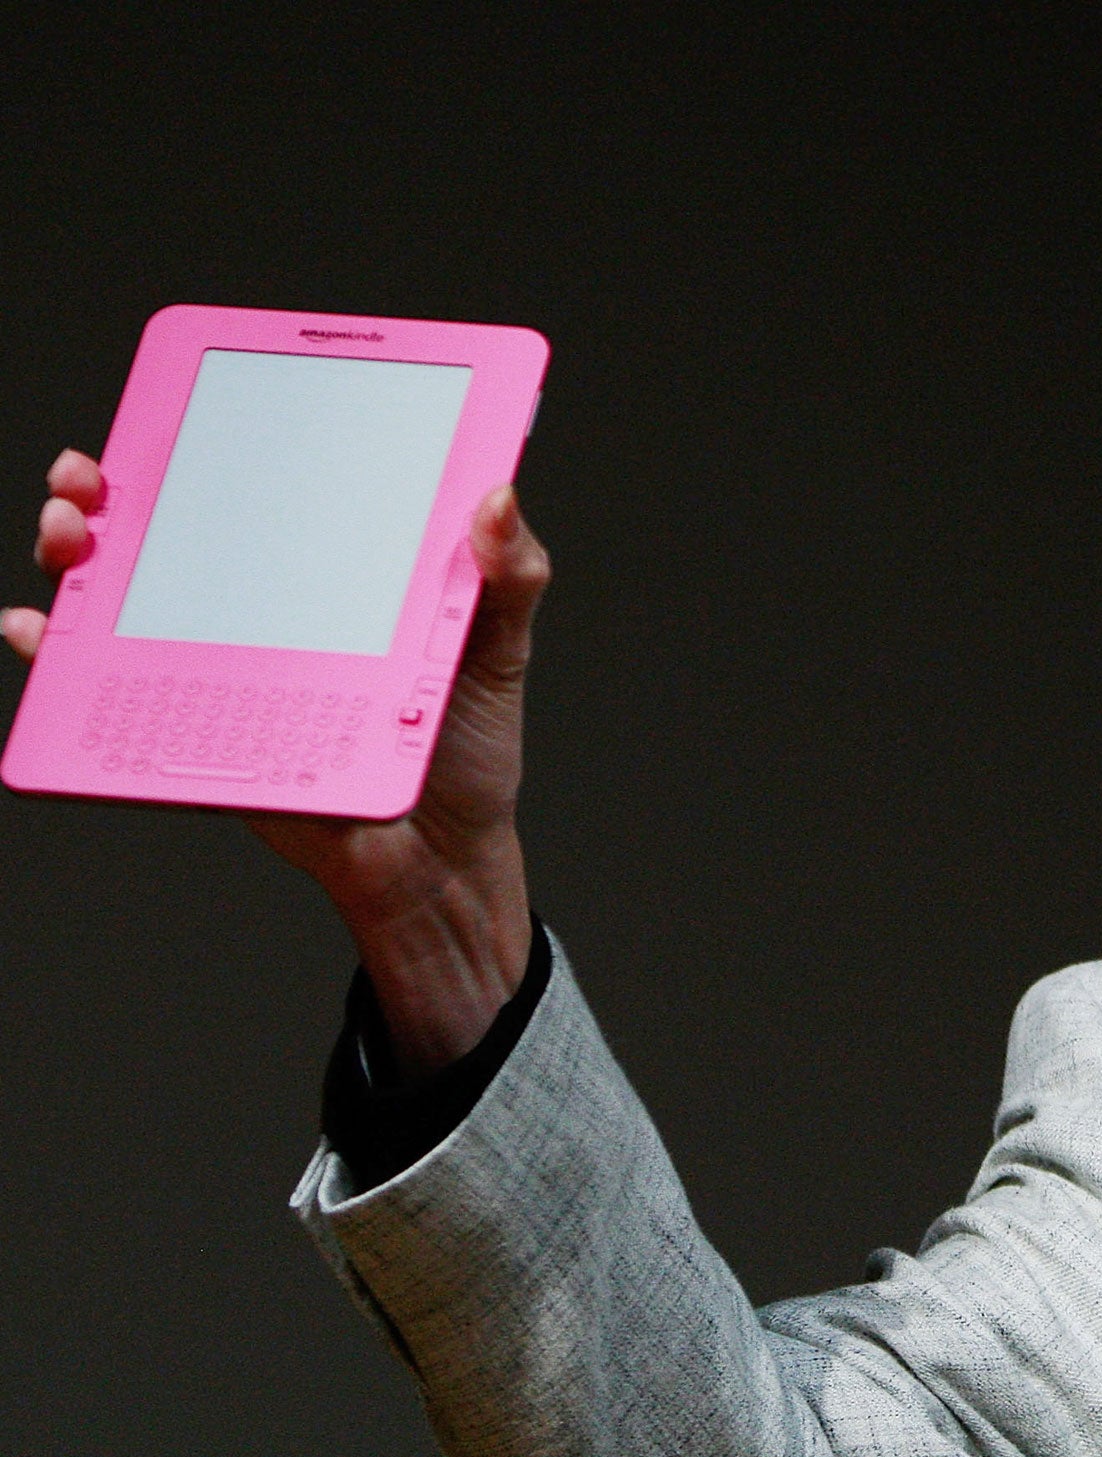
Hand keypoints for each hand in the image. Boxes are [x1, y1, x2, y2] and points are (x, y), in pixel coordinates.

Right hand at [5, 449, 551, 1078]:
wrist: (442, 859)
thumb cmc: (466, 747)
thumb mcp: (499, 649)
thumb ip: (509, 575)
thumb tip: (498, 494)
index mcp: (333, 572)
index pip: (262, 489)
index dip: (210, 440)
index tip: (182, 405)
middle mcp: (267, 608)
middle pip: (170, 531)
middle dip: (110, 489)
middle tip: (95, 477)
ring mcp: (226, 667)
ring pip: (125, 597)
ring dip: (75, 554)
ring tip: (73, 536)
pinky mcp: (203, 731)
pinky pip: (109, 689)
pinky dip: (60, 656)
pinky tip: (39, 630)